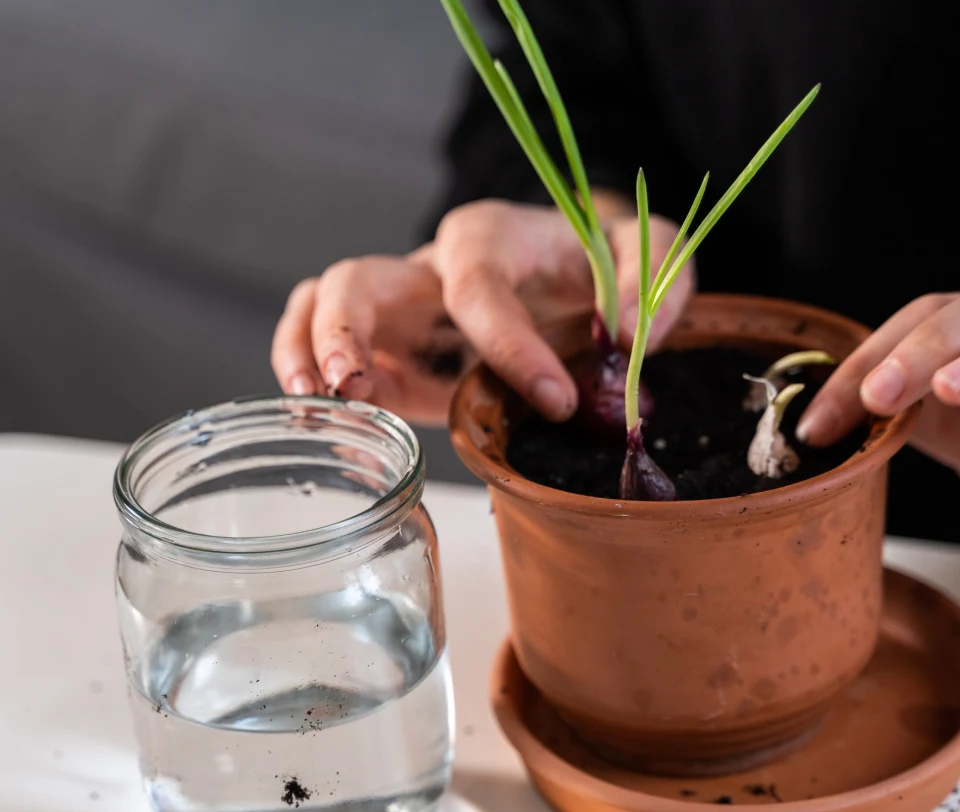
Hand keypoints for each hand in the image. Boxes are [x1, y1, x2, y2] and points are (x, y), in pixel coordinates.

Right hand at [271, 196, 692, 425]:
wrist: (575, 271)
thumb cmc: (601, 259)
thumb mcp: (649, 253)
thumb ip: (650, 285)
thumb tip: (624, 337)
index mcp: (490, 237)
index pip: (478, 286)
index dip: (509, 344)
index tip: (557, 399)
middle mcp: (429, 271)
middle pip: (356, 279)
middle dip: (346, 330)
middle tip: (356, 385)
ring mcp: (402, 314)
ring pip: (319, 309)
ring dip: (308, 354)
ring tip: (321, 403)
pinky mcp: (395, 357)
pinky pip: (329, 357)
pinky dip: (317, 387)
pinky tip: (332, 426)